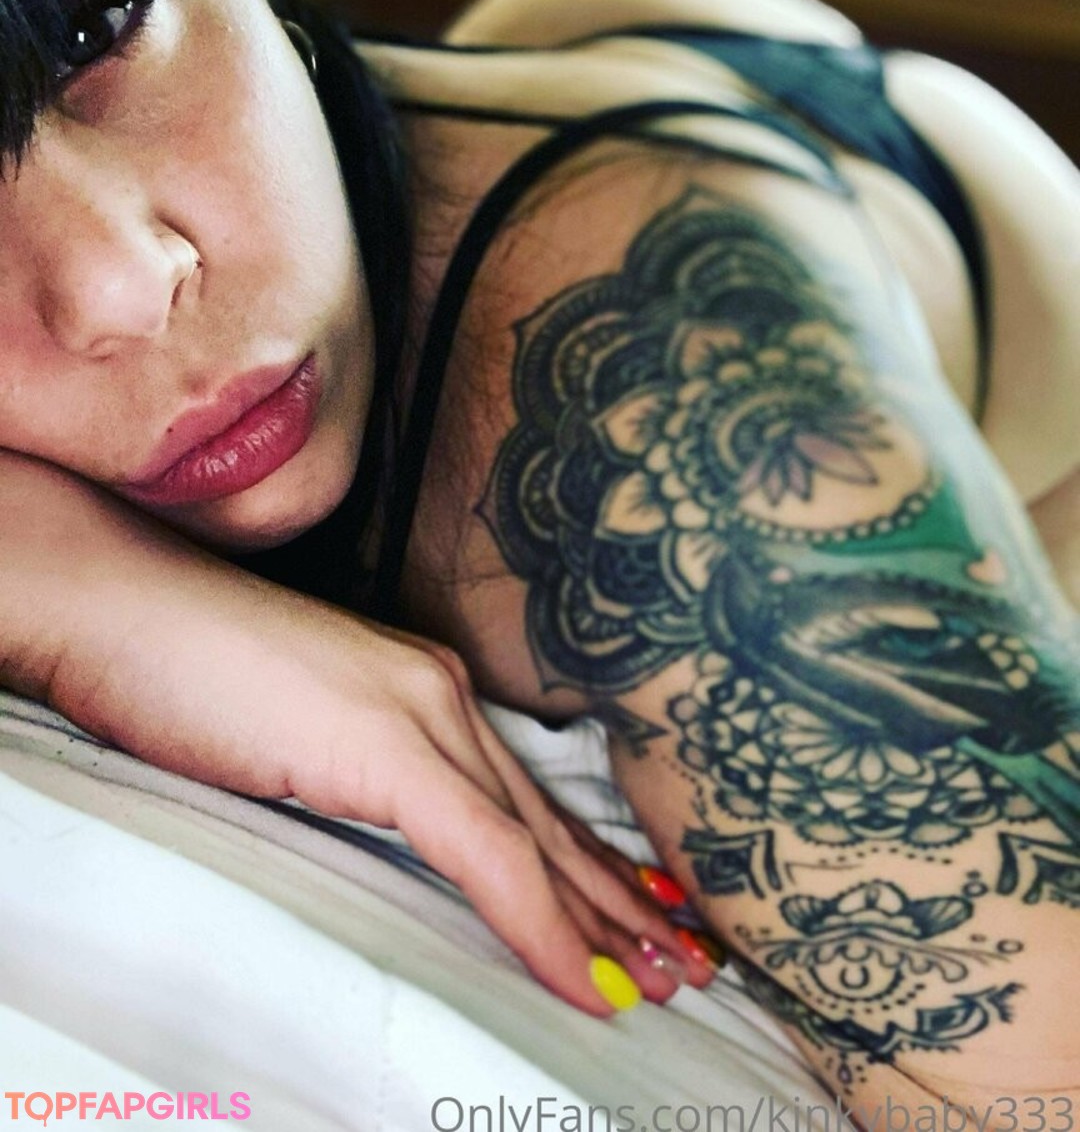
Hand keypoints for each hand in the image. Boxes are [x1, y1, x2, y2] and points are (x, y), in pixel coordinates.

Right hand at [3, 460, 706, 1013]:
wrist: (125, 607)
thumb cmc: (190, 670)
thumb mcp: (301, 734)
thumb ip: (360, 776)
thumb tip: (389, 834)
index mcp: (423, 691)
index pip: (521, 795)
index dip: (580, 865)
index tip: (629, 917)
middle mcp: (443, 696)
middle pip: (548, 819)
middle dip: (620, 898)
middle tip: (685, 960)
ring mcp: (420, 715)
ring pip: (537, 840)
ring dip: (603, 920)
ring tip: (661, 980)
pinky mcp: (387, 746)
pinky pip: (486, 854)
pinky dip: (539, 923)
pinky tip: (579, 978)